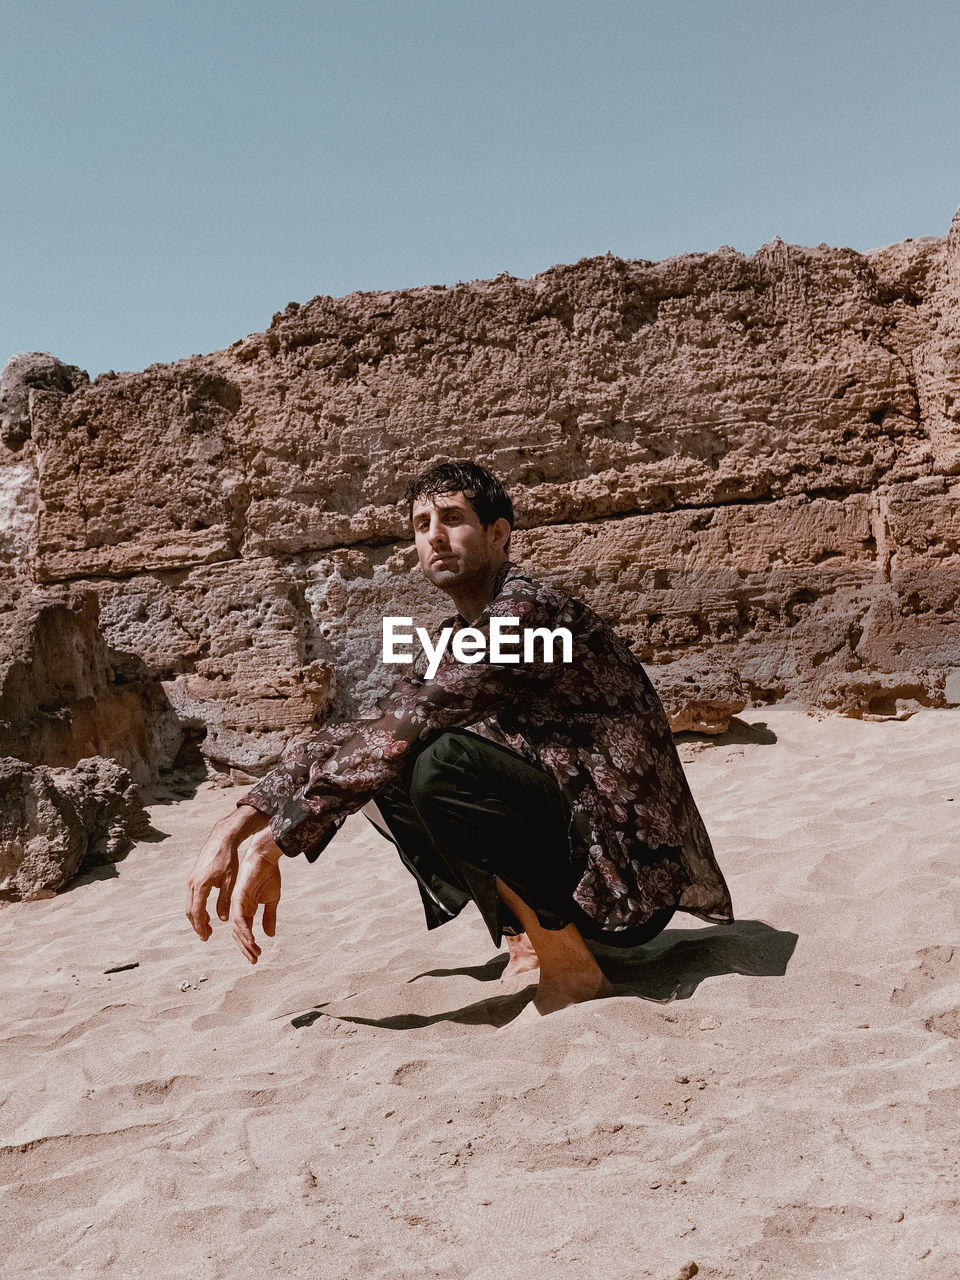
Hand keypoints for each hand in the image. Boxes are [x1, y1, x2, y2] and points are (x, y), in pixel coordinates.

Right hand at [186, 805, 266, 940]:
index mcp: (200, 886)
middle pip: (190, 910)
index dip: (200, 927)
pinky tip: (206, 910)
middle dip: (197, 924)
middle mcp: (192, 883)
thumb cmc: (228, 859)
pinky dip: (197, 906)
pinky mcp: (194, 875)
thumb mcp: (229, 881)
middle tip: (206, 935)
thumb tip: (223, 919)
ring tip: (207, 925)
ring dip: (197, 915)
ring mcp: (191, 879)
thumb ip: (224, 900)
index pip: (197, 912)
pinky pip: (193, 895)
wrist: (222, 838)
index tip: (206, 937)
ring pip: (190, 903)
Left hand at [229, 831, 283, 963]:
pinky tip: (250, 939)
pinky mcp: (238, 898)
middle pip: (240, 934)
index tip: (257, 957)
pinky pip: (239, 917)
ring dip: (245, 942)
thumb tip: (270, 935)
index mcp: (247, 910)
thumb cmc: (268, 875)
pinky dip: (244, 929)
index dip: (250, 945)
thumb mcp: (272, 900)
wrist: (266, 858)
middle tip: (254, 960)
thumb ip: (269, 917)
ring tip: (253, 952)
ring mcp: (238, 904)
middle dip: (246, 948)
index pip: (246, 932)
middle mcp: (240, 909)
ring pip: (238, 928)